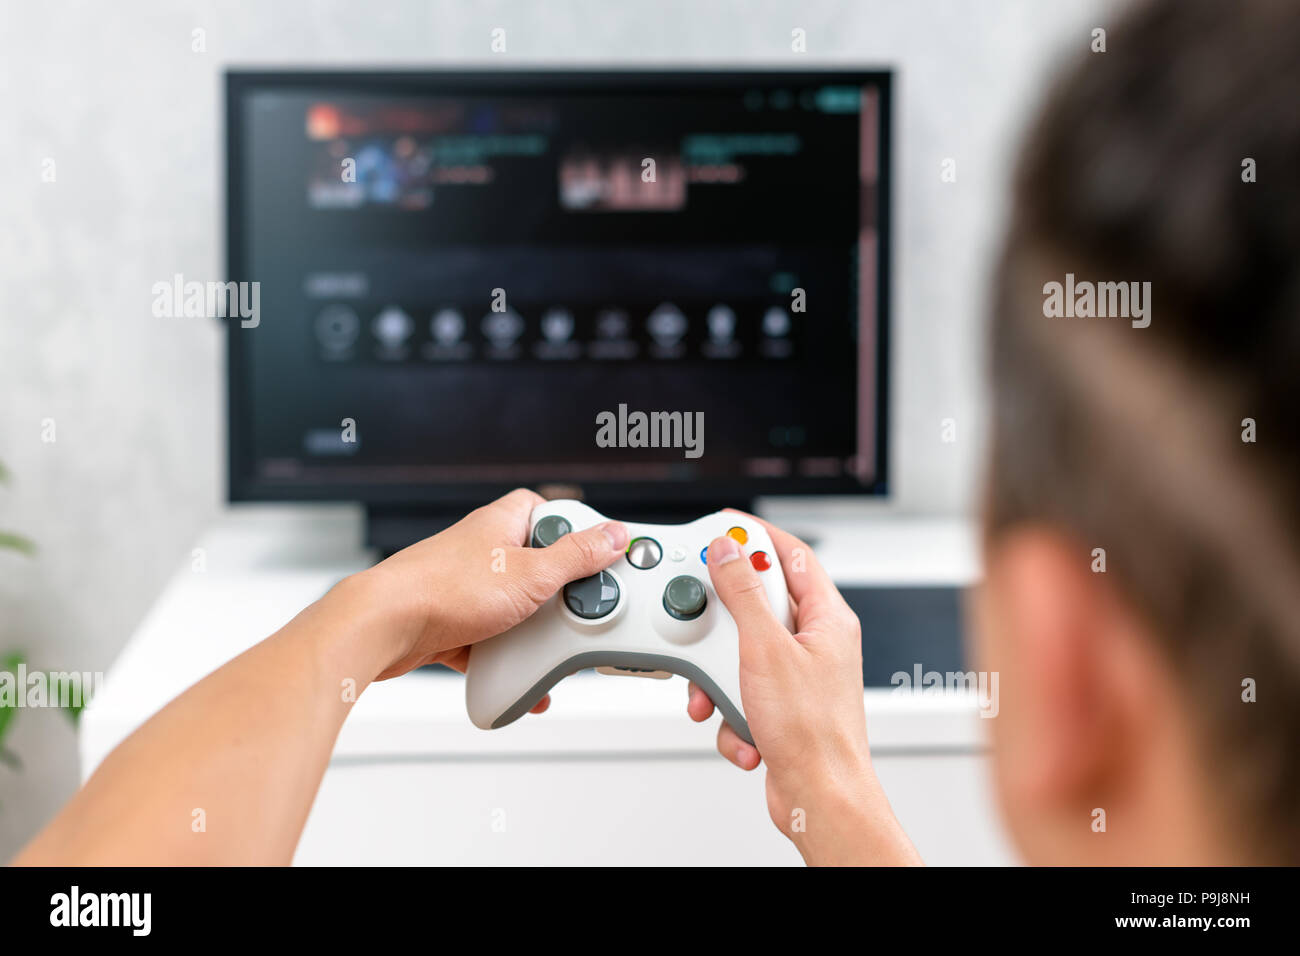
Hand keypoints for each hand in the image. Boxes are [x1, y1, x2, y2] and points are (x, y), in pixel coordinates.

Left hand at [344, 489, 629, 688]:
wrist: (383, 628)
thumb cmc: (443, 589)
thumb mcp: (531, 574)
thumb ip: (576, 556)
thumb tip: (612, 535)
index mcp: (502, 523)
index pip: (547, 511)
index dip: (574, 530)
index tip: (598, 556)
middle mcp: (482, 550)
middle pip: (536, 565)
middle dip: (555, 593)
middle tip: (572, 610)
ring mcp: (464, 586)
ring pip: (511, 605)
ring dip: (528, 628)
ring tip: (541, 644)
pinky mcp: (450, 620)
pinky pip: (487, 638)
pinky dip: (502, 656)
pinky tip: (513, 673)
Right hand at [685, 511, 920, 864]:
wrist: (818, 797)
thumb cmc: (813, 732)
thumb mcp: (765, 649)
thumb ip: (743, 594)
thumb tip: (728, 551)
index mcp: (826, 617)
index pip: (791, 555)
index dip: (756, 535)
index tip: (723, 525)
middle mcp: (816, 641)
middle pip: (758, 604)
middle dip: (723, 624)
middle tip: (704, 622)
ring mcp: (797, 675)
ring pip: (740, 653)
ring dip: (719, 676)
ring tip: (720, 695)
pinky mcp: (779, 705)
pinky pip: (739, 690)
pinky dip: (730, 708)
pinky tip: (742, 727)